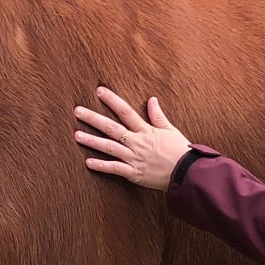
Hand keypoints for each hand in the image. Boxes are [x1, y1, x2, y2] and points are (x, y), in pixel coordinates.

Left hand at [74, 87, 191, 190]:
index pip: (126, 112)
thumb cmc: (180, 151)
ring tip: (76, 135)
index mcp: (145, 130)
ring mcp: (134, 158)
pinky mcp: (134, 173)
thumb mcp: (170, 130)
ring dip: (92, 141)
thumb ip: (158, 115)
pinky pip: (115, 169)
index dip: (112, 100)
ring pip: (109, 147)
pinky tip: (88, 162)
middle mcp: (137, 142)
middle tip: (77, 111)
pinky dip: (101, 166)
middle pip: (112, 128)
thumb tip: (152, 99)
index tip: (99, 91)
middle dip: (93, 119)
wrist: (187, 173)